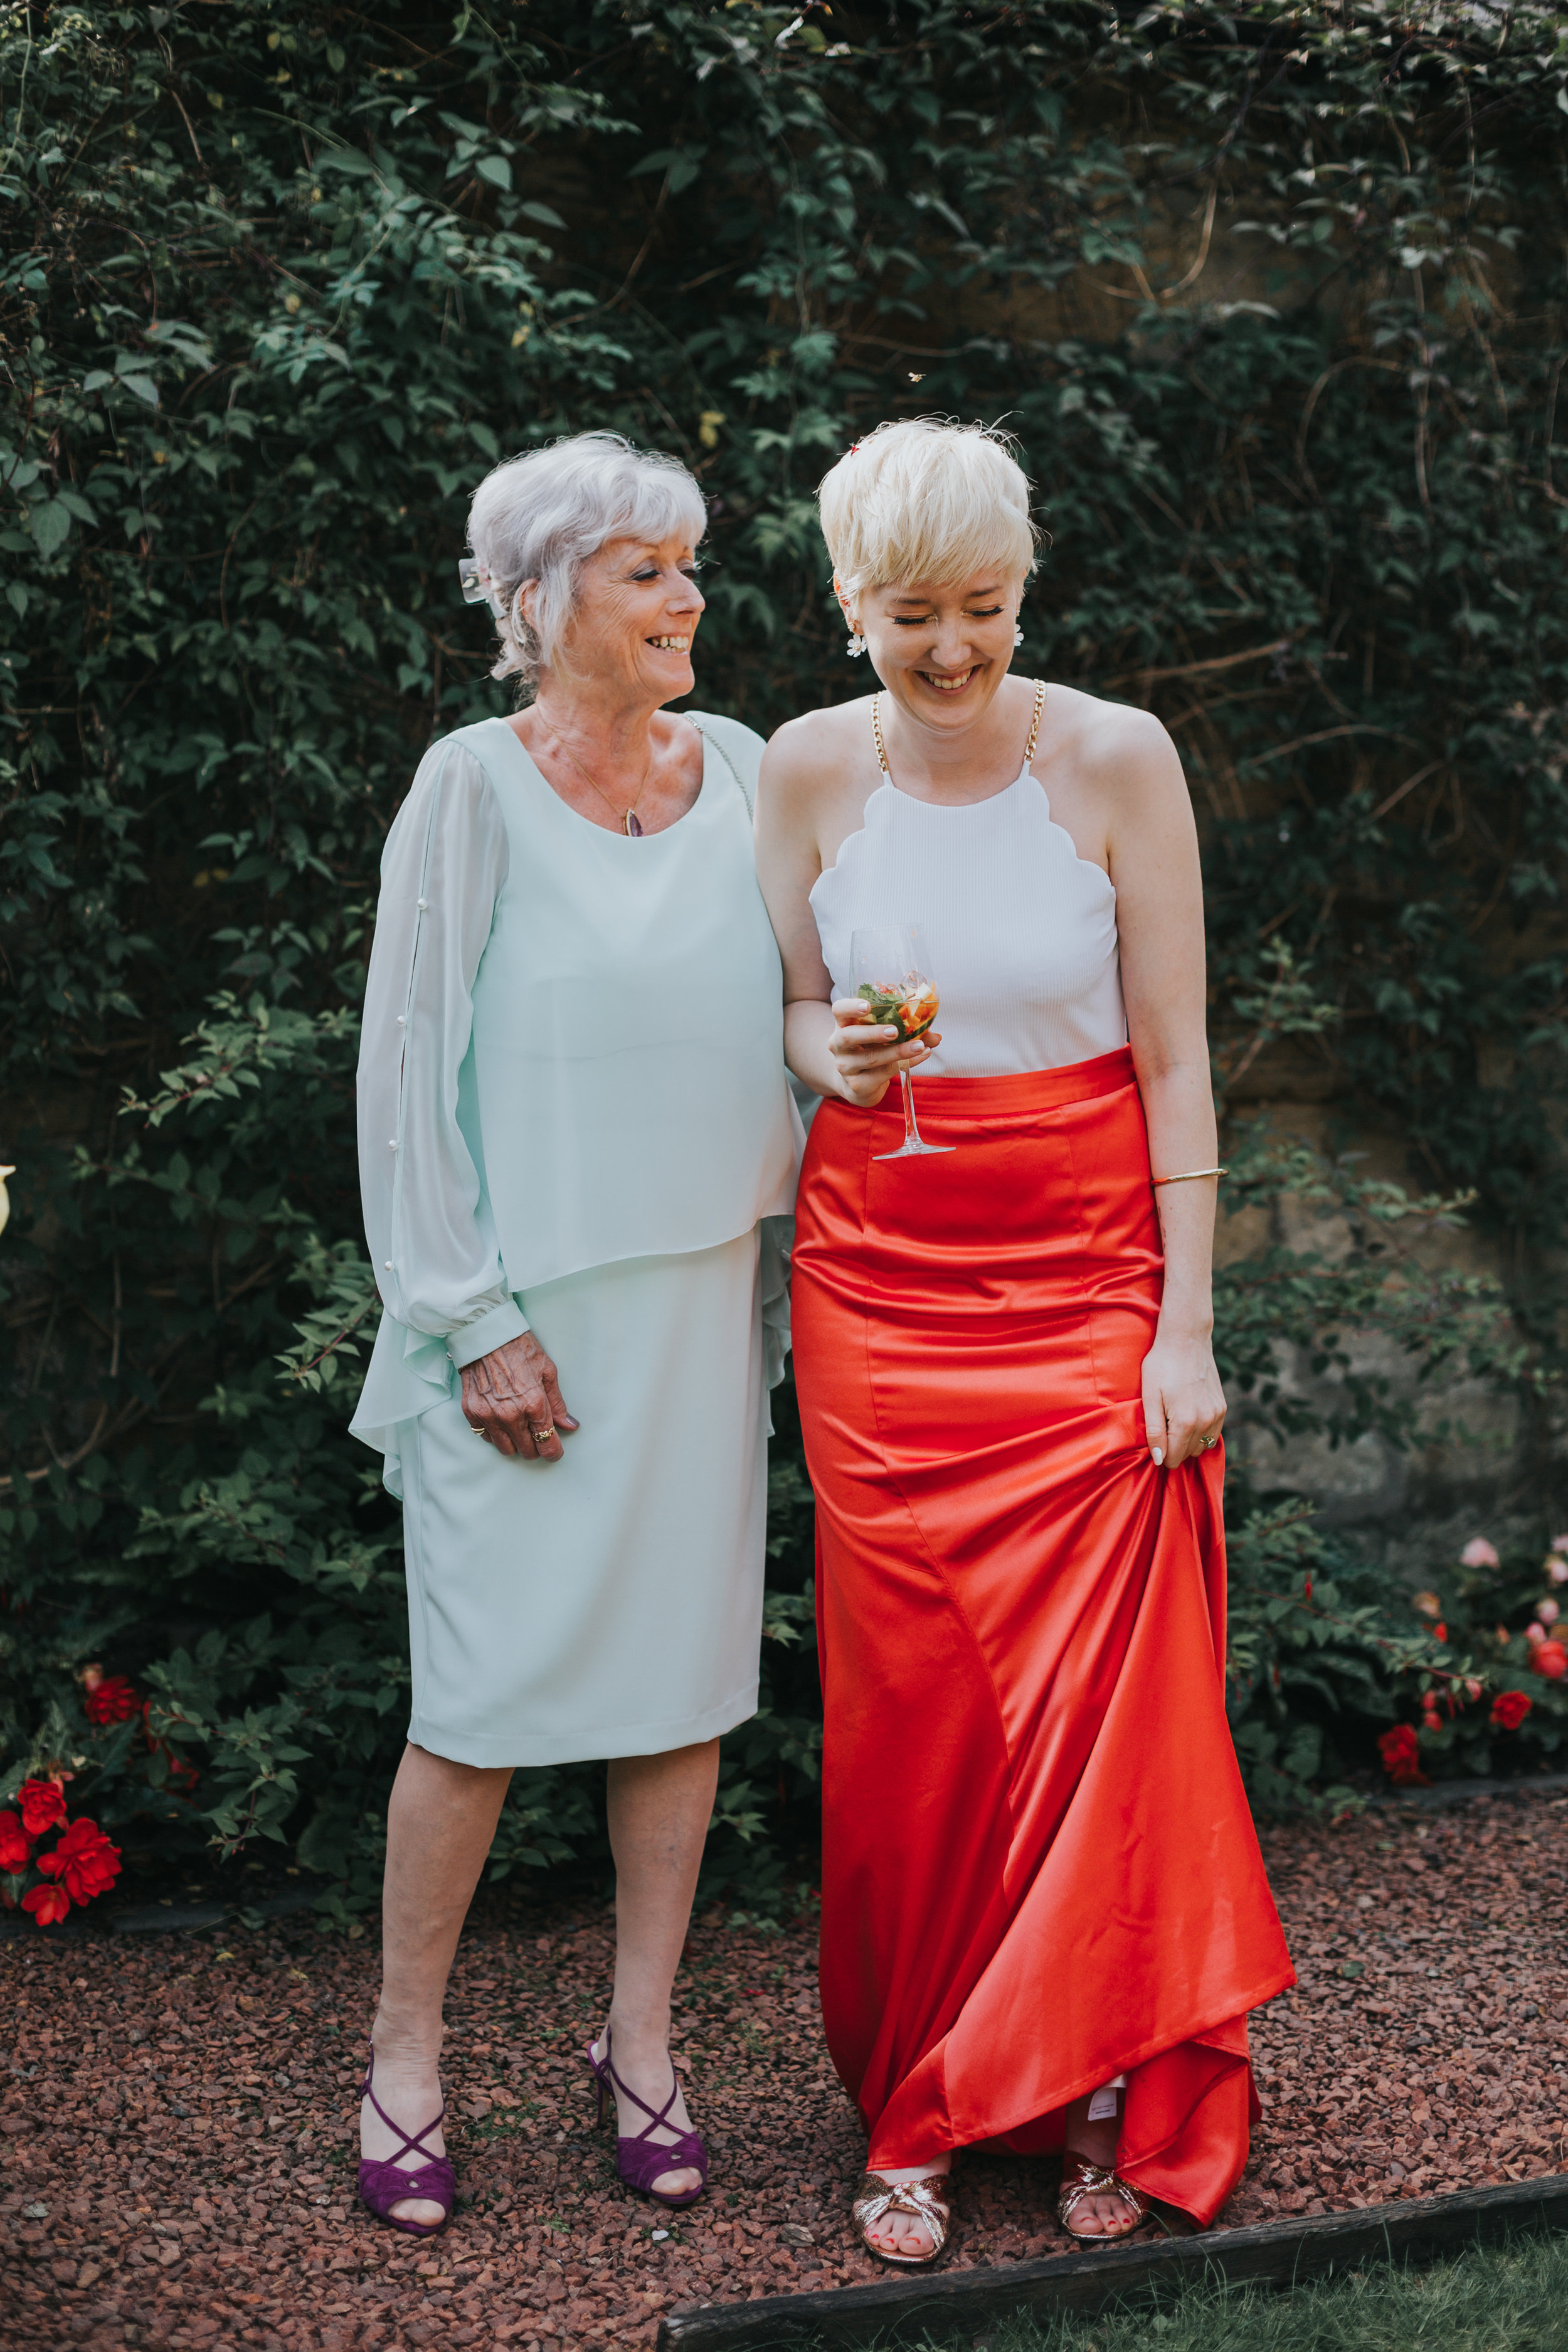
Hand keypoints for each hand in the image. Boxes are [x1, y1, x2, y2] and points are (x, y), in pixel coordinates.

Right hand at [460, 1331, 577, 1461]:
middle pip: (527, 1451)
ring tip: (519, 1428)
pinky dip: (495, 1434)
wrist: (486, 1336)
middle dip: (535, 1446)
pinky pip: (486, 1437)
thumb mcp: (547, 1372)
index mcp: (534, 1404)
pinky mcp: (472, 1413)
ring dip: (515, 1443)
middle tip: (537, 1434)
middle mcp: (510, 1415)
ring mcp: (489, 1415)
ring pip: (505, 1449)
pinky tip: (501, 1420)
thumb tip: (569, 1425)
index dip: (554, 1452)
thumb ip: (557, 1404)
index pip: (547, 1444)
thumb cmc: (519, 1348)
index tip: (554, 1451)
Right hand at [827, 999, 940, 1106]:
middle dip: (873, 1033)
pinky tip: (920, 1057)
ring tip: (919, 1046)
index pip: (839, 1010)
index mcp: (844, 1024)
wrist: (858, 1085)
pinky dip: (904, 1064)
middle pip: (849, 1036)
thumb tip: (936, 1036)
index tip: (867, 1006)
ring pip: (870, 1058)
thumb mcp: (883, 1036)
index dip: (850, 1007)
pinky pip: (882, 1073)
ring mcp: (846, 1066)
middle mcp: (838, 1044)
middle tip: (894, 1031)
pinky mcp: (857, 1085)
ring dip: (897, 1051)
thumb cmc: (872, 1051)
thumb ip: (908, 1030)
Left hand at [1141, 1327, 1224, 1468]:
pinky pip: (1212, 1433)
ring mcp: (1217, 1414)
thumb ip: (1155, 1431)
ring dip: (1188, 1441)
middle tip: (1162, 1425)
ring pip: (1202, 1446)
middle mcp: (1206, 1421)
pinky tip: (1188, 1416)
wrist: (1186, 1339)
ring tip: (1173, 1420)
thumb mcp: (1150, 1397)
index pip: (1174, 1457)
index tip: (1154, 1440)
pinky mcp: (1222, 1406)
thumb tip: (1160, 1460)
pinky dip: (1200, 1432)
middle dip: (1174, 1447)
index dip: (1162, 1454)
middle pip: (1188, 1454)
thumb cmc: (1161, 1366)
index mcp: (1185, 1422)